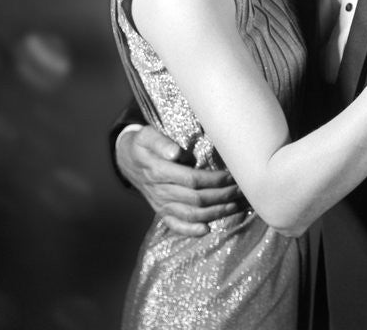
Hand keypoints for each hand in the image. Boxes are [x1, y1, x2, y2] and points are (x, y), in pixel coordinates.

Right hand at [116, 126, 246, 235]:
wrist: (126, 159)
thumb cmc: (142, 143)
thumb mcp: (146, 135)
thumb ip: (160, 142)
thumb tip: (176, 153)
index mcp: (158, 171)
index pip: (192, 179)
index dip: (214, 180)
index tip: (232, 175)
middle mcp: (160, 190)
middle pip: (195, 199)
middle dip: (221, 196)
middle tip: (240, 190)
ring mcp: (160, 203)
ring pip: (190, 214)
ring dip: (214, 213)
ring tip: (234, 206)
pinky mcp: (161, 211)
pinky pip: (175, 225)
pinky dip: (191, 231)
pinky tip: (207, 230)